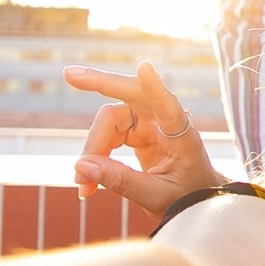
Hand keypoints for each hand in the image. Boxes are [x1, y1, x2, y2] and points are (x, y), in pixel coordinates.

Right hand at [67, 60, 223, 217]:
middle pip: (130, 96)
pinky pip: (108, 136)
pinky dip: (94, 157)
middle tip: (68, 74)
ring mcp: (151, 124)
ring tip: (83, 186)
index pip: (169, 107)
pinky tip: (86, 185)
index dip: (155, 87)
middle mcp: (166, 122)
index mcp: (182, 136)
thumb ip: (122, 181)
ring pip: (110, 121)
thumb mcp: (156, 197)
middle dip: (100, 84)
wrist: (196, 198)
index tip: (144, 67)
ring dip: (91, 149)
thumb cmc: (187, 195)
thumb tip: (81, 166)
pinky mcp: (138, 132)